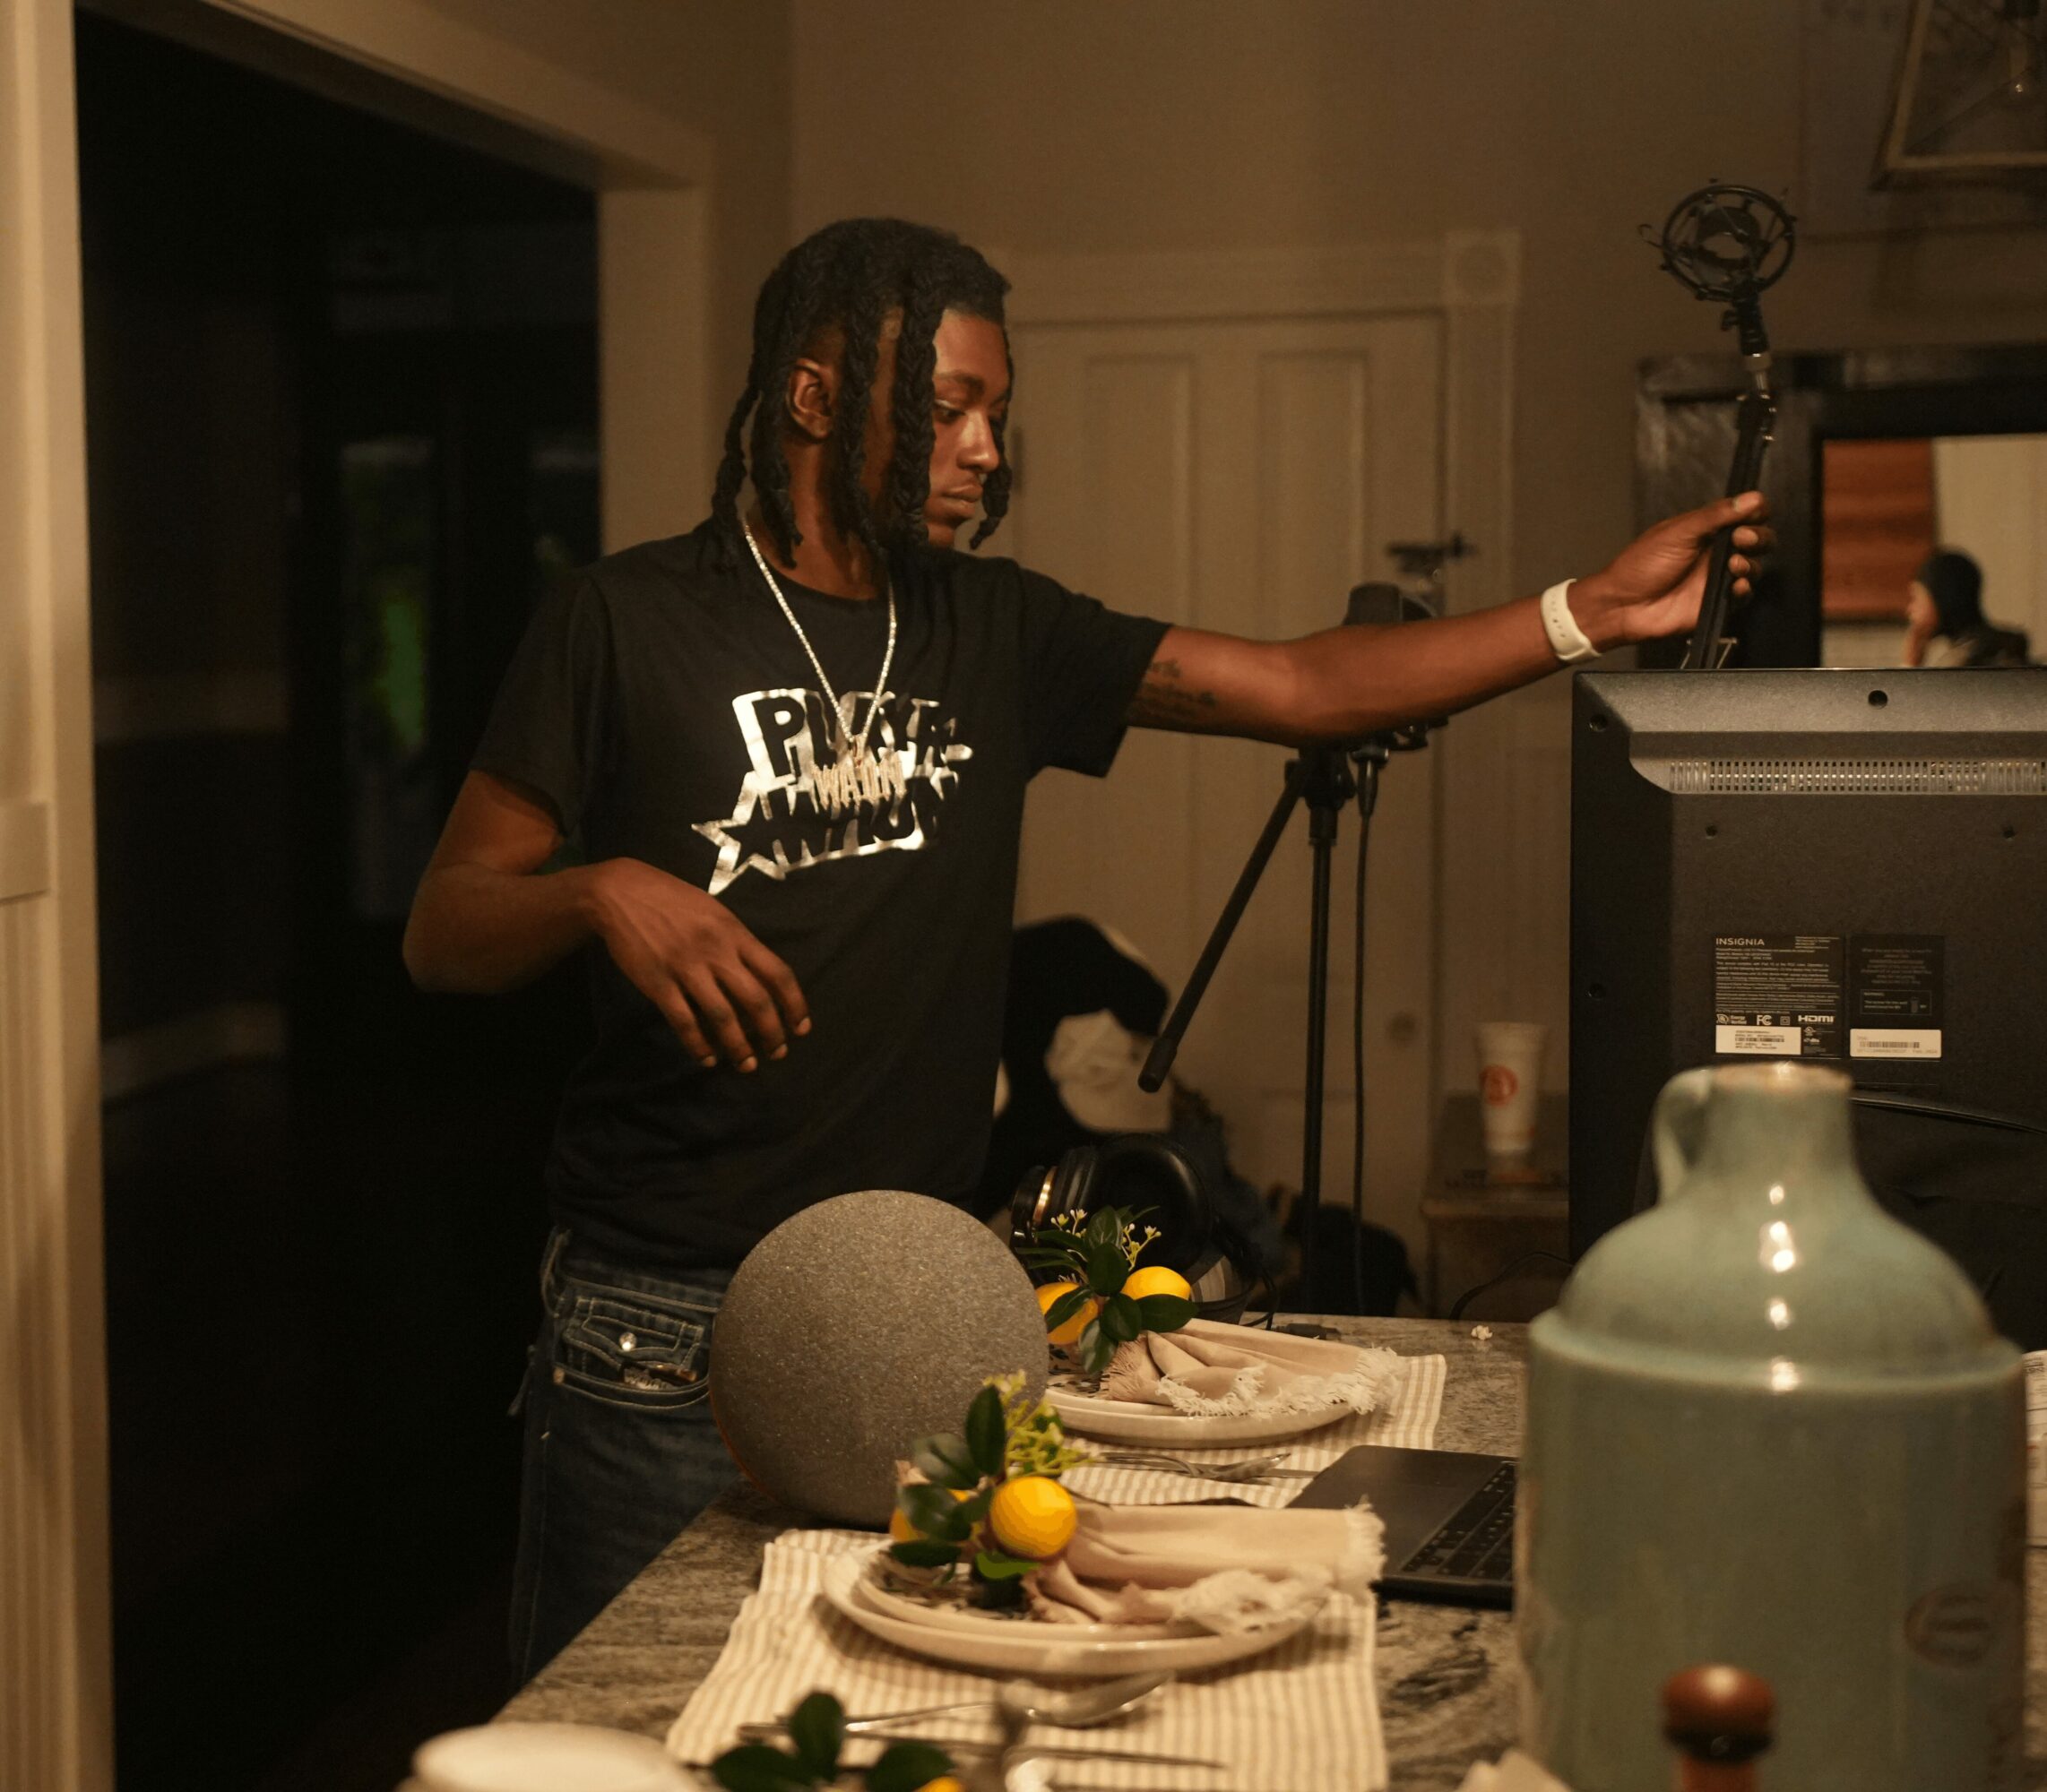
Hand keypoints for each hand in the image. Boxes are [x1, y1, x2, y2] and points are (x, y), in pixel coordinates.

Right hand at [590, 858, 808, 1071]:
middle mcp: (716, 951)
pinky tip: (707, 1059)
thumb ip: (737, 942)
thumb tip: (761, 975)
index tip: (801, 1027)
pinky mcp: (658, 983)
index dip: (794, 1004)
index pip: (778, 972)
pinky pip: (684, 1021)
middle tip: (777, 1054)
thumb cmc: (672, 900)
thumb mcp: (714, 912)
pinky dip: (698, 1045)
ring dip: (738, 1047)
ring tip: (747, 1065)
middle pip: (756, 1000)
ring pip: (723, 1016)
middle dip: (771, 1033)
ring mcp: (686, 968)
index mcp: (735, 933)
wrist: (620, 893)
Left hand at [1573, 492, 1773, 649]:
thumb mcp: (1679, 532)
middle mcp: (1717, 552)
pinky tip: (1735, 585)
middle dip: (1758, 537)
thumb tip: (1753, 498)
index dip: (1756, 513)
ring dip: (1750, 563)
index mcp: (1708, 529)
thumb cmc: (1642, 565)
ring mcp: (1718, 578)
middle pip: (1758, 540)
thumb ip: (1715, 515)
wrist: (1623, 604)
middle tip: (1742, 538)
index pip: (1746, 515)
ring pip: (1754, 567)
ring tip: (1733, 564)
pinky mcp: (1717, 603)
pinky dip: (1744, 589)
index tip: (1755, 513)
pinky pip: (1743, 596)